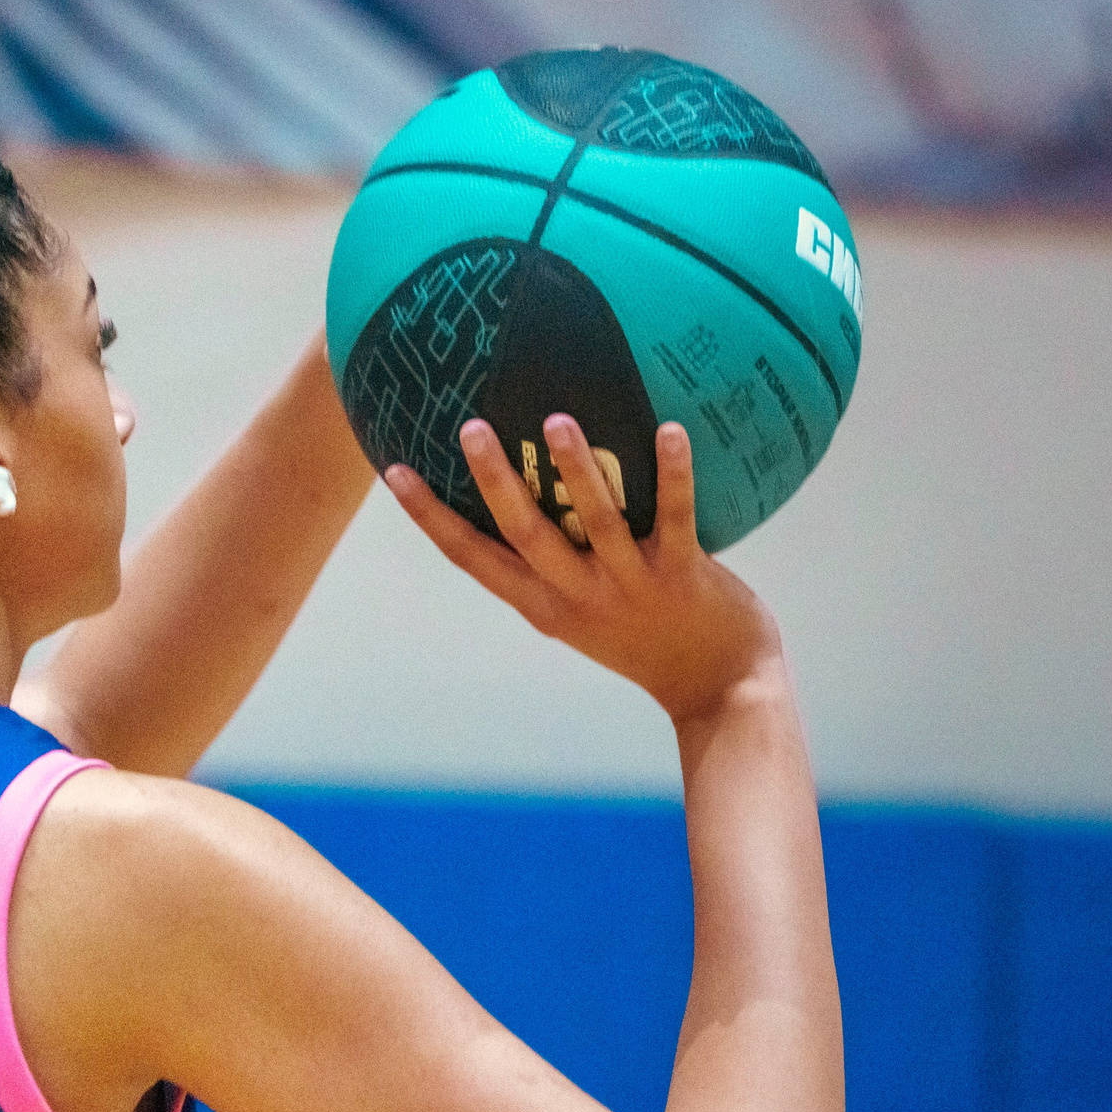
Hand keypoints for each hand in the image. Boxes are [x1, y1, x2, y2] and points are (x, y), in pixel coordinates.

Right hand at [387, 415, 780, 725]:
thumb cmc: (648, 639)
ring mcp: (629, 586)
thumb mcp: (584, 612)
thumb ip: (557, 563)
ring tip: (556, 420)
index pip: (472, 558)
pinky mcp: (682, 574)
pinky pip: (676, 514)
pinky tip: (672, 429)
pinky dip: (673, 471)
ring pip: (595, 521)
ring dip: (575, 470)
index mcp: (545, 604)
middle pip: (524, 534)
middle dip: (494, 481)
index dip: (430, 517)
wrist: (718, 690)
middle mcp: (578, 596)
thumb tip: (529, 488)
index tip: (393, 472)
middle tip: (470, 427)